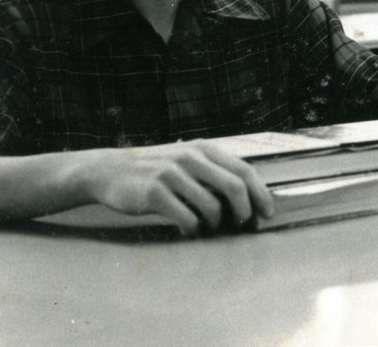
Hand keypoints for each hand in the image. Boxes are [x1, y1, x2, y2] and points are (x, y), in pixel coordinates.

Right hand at [82, 140, 274, 235]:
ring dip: (215, 223)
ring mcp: (172, 174)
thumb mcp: (187, 160)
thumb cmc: (156, 170)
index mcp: (204, 149)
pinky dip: (192, 228)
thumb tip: (247, 197)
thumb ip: (213, 171)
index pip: (244, 169)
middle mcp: (191, 158)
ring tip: (208, 227)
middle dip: (245, 210)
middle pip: (234, 186)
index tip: (267, 212)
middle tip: (243, 224)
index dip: (260, 193)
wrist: (110, 170)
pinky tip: (188, 229)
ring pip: (211, 205)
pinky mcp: (154, 192)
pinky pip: (186, 218)